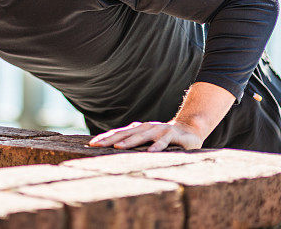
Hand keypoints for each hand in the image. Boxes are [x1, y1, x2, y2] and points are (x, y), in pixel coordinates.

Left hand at [87, 119, 204, 151]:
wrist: (190, 130)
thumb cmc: (164, 139)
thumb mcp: (147, 141)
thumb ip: (133, 143)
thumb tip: (113, 150)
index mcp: (138, 129)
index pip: (118, 133)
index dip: (105, 137)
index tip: (91, 144)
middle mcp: (146, 128)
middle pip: (125, 133)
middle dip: (110, 139)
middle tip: (97, 145)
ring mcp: (159, 130)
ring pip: (142, 136)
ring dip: (130, 141)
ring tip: (118, 147)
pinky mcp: (173, 135)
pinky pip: (164, 142)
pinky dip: (157, 147)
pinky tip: (150, 153)